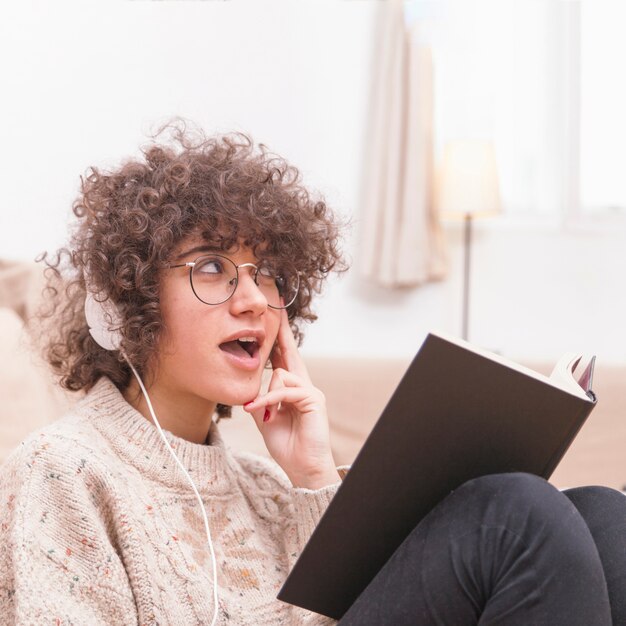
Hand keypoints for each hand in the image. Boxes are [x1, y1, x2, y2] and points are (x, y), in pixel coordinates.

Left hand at [242, 307, 339, 489]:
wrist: (302, 468)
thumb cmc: (286, 445)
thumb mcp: (265, 418)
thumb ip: (261, 399)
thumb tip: (253, 386)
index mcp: (292, 389)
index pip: (283, 359)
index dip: (278, 339)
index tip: (274, 319)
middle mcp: (304, 385)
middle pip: (290, 352)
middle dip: (282, 331)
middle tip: (276, 307)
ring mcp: (311, 391)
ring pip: (281, 374)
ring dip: (266, 395)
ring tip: (259, 413)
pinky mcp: (313, 399)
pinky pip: (285, 390)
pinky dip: (268, 401)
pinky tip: (258, 412)